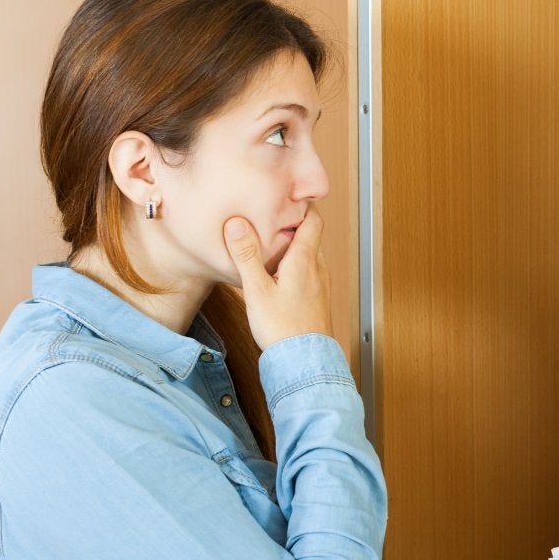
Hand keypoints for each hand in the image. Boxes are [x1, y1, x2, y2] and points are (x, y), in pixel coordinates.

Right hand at [223, 207, 331, 347]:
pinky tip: (279, 275)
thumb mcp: (257, 290)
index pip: (313, 220)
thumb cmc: (282, 328)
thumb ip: (246, 256)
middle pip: (312, 236)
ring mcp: (321, 284)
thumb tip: (237, 224)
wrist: (305, 362)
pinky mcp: (318, 299)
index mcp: (305, 260)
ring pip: (311, 255)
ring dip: (295, 246)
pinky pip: (310, 272)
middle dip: (295, 224)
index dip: (303, 205)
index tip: (287, 197)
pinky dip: (297, 265)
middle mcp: (318, 269)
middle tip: (272, 218)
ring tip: (272, 245)